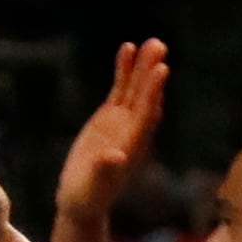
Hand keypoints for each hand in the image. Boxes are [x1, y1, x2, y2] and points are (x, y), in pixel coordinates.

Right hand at [55, 38, 169, 225]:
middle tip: (159, 45)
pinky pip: (119, 89)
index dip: (153, 92)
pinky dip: (124, 70)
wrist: (80, 200)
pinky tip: (127, 49)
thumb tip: (115, 157)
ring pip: (134, 89)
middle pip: (144, 97)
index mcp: (132, 146)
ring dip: (141, 67)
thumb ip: (104, 171)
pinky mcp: (109, 117)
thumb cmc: (87, 197)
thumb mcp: (92, 187)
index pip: (146, 115)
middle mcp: (132, 131)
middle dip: (151, 73)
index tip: (161, 70)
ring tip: (149, 42)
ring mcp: (122, 122)